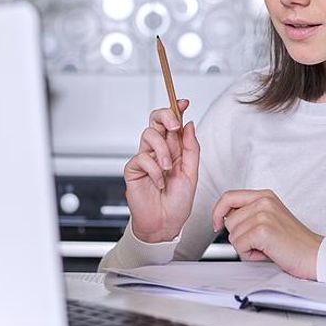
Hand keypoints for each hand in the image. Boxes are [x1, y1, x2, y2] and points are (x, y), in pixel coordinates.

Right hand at [124, 99, 199, 242]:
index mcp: (174, 148)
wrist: (166, 223)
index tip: (184, 102)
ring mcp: (145, 158)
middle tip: (174, 126)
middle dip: (166, 117)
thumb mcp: (192, 173)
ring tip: (168, 169)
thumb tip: (189, 124)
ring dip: (162, 151)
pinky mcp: (133, 169)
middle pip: (155, 120)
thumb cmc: (178, 201)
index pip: (172, 122)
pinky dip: (154, 170)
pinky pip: (142, 158)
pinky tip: (159, 183)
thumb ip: (191, 148)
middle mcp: (159, 150)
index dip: (176, 109)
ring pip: (149, 135)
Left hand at [212, 190, 322, 280]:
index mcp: (265, 196)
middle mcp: (264, 201)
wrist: (315, 255)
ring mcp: (263, 215)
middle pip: (229, 220)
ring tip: (266, 247)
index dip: (218, 211)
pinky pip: (239, 246)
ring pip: (233, 235)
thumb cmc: (293, 242)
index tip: (217, 224)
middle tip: (260, 243)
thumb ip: (250, 213)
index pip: (229, 197)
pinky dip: (250, 255)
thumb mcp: (270, 218)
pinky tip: (267, 253)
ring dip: (246, 247)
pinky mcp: (263, 230)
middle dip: (239, 237)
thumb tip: (224, 218)